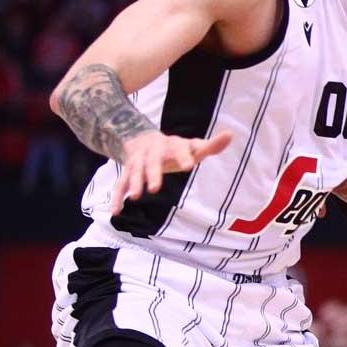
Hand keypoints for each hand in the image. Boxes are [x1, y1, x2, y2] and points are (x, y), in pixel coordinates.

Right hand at [110, 129, 234, 213]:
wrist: (143, 140)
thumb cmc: (176, 149)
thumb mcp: (192, 146)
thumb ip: (210, 145)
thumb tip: (231, 134)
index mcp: (172, 145)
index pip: (179, 148)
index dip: (184, 155)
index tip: (190, 165)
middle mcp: (152, 152)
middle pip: (152, 162)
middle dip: (153, 174)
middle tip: (156, 189)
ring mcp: (137, 162)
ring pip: (134, 172)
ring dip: (134, 184)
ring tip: (136, 197)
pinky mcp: (127, 172)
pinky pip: (120, 184)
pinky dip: (117, 197)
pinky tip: (115, 211)